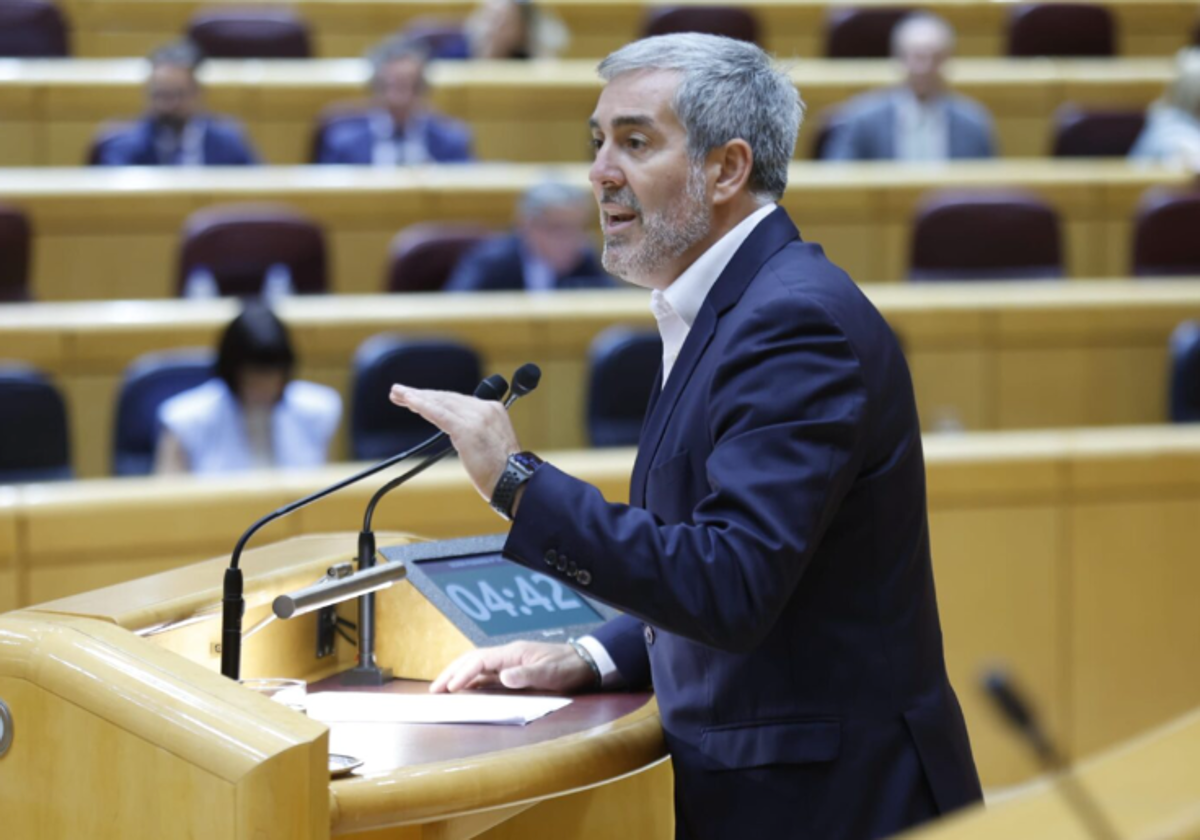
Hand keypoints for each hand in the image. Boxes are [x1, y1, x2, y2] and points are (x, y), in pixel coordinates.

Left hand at [389, 385, 519, 500]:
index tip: (419, 398)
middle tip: (400, 392)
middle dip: (422, 395)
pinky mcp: (466, 429)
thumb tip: (458, 434)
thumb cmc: (504, 472)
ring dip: (416, 397)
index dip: (436, 398)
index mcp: (494, 410)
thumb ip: (476, 432)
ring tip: (397, 394)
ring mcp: (477, 417)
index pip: (459, 400)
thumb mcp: (493, 443)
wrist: (514, 481)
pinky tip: (408, 401)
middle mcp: (486, 408)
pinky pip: (438, 413)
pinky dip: (421, 405)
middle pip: (447, 397)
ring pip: (440, 402)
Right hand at [429, 641, 595, 693]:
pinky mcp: (513, 671)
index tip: (451, 689)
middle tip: (434, 690)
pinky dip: (471, 681)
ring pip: (477, 667)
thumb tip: (502, 678)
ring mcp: (510, 663)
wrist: (585, 662)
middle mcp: (508, 656)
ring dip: (458, 676)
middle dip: (452, 673)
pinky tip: (464, 690)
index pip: (480, 661)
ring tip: (442, 689)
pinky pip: (487, 675)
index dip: (463, 674)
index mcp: (513, 653)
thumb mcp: (550, 674)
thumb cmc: (569, 667)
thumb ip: (526, 676)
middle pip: (472, 660)